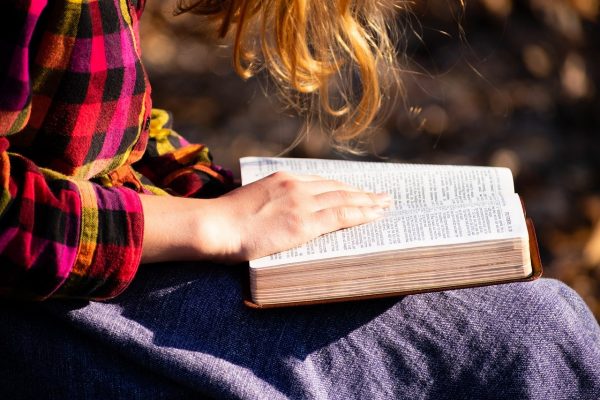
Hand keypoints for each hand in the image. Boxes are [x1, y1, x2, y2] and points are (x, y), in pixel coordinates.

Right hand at [204, 171, 391, 261]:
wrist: (214, 226)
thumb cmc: (223, 221)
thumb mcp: (249, 203)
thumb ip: (269, 205)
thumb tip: (277, 217)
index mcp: (282, 179)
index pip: (321, 182)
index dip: (342, 187)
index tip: (355, 190)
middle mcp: (296, 186)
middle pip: (338, 188)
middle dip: (361, 192)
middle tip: (381, 196)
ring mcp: (301, 203)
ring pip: (345, 199)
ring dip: (368, 202)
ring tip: (385, 205)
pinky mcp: (304, 223)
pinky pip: (341, 216)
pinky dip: (362, 214)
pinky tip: (375, 215)